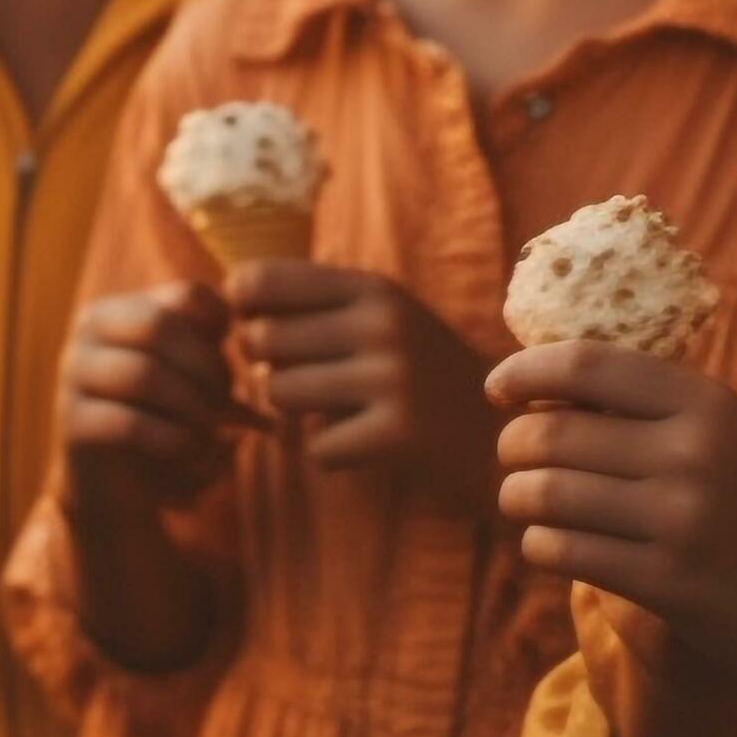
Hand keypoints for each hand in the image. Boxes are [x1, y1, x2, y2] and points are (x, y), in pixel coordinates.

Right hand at [57, 282, 239, 519]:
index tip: (239, 364)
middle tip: (229, 408)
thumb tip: (250, 341)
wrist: (119, 485)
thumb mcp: (190, 376)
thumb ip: (214, 350)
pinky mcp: (73, 425)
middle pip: (162, 328)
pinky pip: (131, 425)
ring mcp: (73, 376)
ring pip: (145, 375)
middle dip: (208, 370)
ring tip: (212, 432)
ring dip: (193, 408)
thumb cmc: (163, 419)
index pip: (186, 296)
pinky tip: (189, 451)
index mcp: (121, 308)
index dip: (226, 331)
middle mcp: (87, 332)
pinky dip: (174, 440)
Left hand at [235, 259, 504, 511]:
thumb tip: (231, 292)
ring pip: (277, 394)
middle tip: (305, 383)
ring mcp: (393, 378)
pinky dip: (332, 455)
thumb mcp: (386, 318)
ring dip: (294, 414)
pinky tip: (367, 446)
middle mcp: (382, 323)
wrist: (505, 435)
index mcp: (374, 288)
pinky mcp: (400, 433)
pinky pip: (316, 448)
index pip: (260, 281)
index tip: (261, 329)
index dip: (243, 311)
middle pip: (260, 341)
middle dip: (268, 369)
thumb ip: (319, 302)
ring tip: (334, 413)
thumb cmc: (427, 375)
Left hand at [487, 341, 736, 736]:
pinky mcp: (666, 584)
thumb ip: (670, 414)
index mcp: (711, 403)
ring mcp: (679, 520)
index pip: (589, 364)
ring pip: (548, 493)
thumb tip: (564, 388)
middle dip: (515, 444)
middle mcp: (693, 453)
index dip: (527, 371)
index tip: (498, 388)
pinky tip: (548, 545)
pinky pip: (566, 551)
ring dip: (519, 498)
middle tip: (512, 458)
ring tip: (523, 503)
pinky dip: (542, 545)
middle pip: (555, 430)